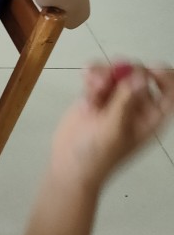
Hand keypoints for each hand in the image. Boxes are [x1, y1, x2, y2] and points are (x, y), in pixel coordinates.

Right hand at [51, 62, 173, 188]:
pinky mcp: (96, 95)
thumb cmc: (97, 156)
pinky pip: (98, 74)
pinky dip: (92, 74)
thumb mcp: (114, 130)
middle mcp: (136, 105)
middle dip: (124, 71)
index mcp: (150, 117)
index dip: (164, 76)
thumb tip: (140, 76)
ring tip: (91, 84)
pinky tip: (85, 80)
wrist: (70, 165)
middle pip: (139, 75)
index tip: (149, 69)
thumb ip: (125, 101)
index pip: (168, 91)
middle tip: (108, 78)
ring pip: (117, 71)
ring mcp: (115, 99)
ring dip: (104, 72)